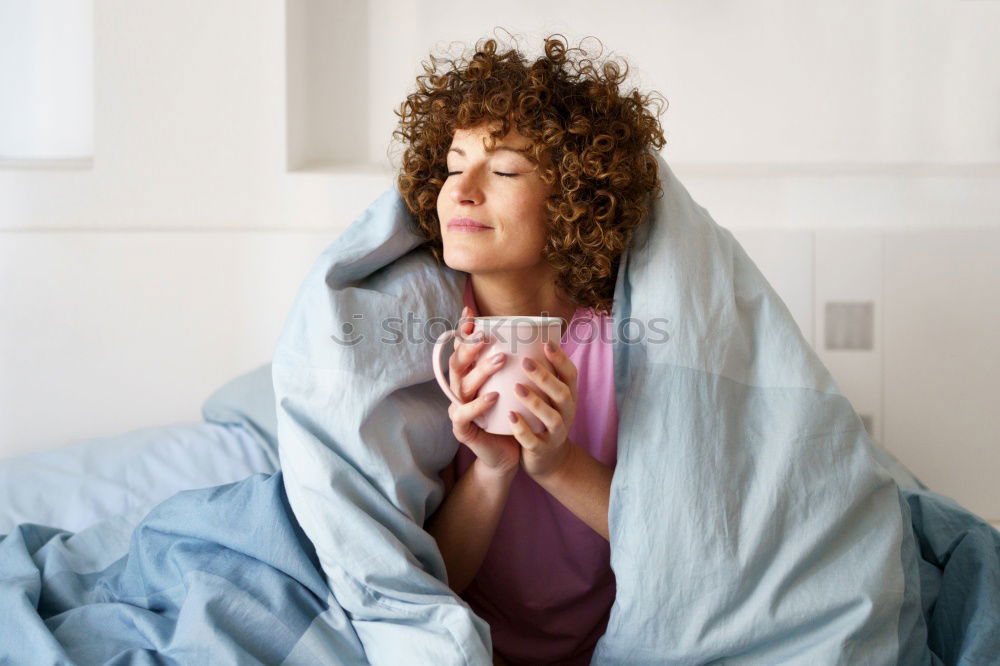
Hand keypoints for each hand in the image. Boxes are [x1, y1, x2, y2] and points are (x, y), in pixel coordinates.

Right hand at [445, 306, 520, 478]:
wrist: (508, 453)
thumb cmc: (511, 415)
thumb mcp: (514, 386)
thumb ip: (516, 364)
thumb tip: (537, 334)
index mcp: (469, 376)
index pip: (462, 348)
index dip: (463, 330)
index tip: (471, 312)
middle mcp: (459, 390)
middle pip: (457, 363)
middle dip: (470, 346)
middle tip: (486, 335)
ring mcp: (458, 409)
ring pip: (462, 386)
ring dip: (481, 371)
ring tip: (500, 359)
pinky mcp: (462, 429)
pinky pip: (465, 414)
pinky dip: (479, 405)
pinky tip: (494, 396)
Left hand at [508, 340, 578, 479]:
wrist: (546, 459)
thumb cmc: (541, 418)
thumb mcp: (546, 396)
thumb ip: (540, 374)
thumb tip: (523, 339)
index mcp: (568, 396)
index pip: (571, 375)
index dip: (561, 359)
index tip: (547, 343)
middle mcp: (567, 413)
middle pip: (563, 393)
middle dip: (546, 377)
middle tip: (525, 362)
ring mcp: (557, 433)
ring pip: (552, 417)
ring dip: (535, 402)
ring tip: (516, 387)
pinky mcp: (543, 450)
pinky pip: (534, 440)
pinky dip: (523, 429)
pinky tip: (510, 417)